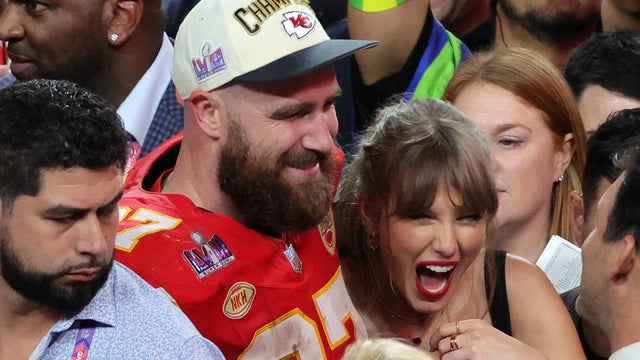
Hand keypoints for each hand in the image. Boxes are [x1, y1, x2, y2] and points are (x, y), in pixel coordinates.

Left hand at [428, 319, 546, 358]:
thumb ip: (470, 335)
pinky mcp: (476, 359)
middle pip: (443, 343)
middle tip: (443, 359)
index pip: (446, 328)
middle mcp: (474, 334)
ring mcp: (475, 348)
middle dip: (440, 353)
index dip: (435, 338)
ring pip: (446, 357)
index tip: (432, 345)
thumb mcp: (490, 336)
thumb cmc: (510, 353)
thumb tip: (449, 342)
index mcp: (477, 324)